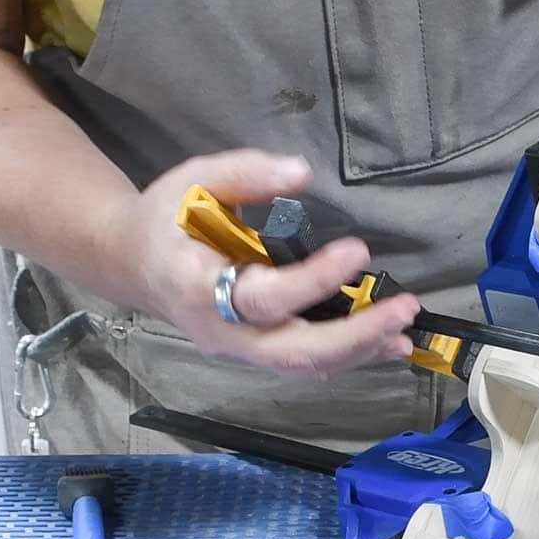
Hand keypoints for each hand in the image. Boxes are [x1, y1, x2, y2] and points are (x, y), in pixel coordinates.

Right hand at [104, 149, 418, 377]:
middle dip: (354, 336)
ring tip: (405, 330)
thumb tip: (301, 173)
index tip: (358, 250)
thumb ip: (246, 173)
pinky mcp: (258, 352)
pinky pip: (306, 362)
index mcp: (197, 287)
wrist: (133, 264)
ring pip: (303, 365)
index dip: (314, 280)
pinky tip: (389, 343)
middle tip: (403, 310)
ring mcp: (239, 350)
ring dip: (361, 351)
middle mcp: (220, 331)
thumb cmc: (166, 219)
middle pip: (292, 352)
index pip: (264, 297)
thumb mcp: (193, 181)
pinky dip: (351, 355)